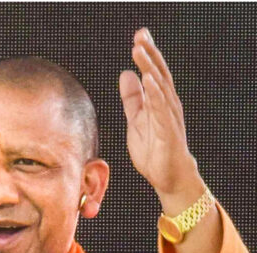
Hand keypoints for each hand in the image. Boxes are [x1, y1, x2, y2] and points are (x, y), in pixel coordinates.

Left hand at [119, 28, 202, 198]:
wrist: (167, 175)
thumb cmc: (154, 149)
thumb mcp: (136, 119)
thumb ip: (132, 98)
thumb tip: (126, 74)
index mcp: (159, 101)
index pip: (153, 72)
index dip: (147, 54)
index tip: (139, 35)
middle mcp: (167, 104)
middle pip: (158, 73)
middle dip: (149, 53)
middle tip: (140, 34)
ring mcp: (168, 117)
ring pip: (160, 87)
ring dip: (150, 67)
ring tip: (140, 50)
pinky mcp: (167, 131)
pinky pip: (161, 109)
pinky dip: (155, 94)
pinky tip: (148, 80)